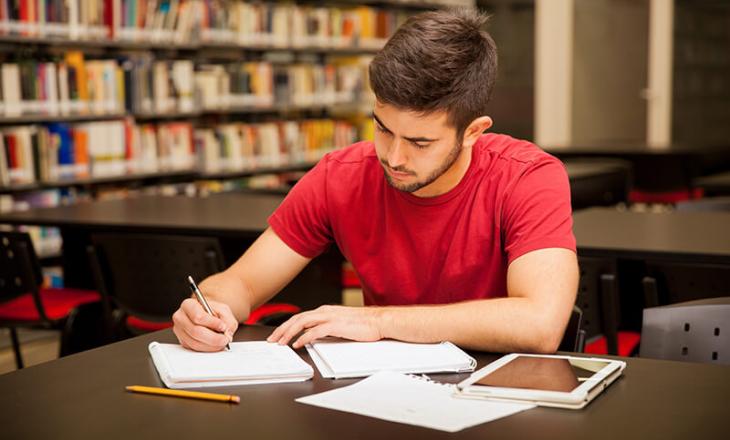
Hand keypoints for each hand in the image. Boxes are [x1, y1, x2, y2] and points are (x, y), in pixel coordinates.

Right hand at [172, 298, 238, 351]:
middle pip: (195, 332)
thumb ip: (227, 319)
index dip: (212, 323)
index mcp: (188, 305)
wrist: (208, 316)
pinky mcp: (183, 342)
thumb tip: (226, 332)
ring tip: (222, 342)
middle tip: (225, 338)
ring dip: (211, 345)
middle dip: (213, 338)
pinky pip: (195, 349)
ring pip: (195, 343)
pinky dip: (207, 349)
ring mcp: (180, 331)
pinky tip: (215, 345)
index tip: (223, 326)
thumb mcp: (223, 310)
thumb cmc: (213, 312)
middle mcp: (180, 318)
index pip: (198, 316)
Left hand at [266, 305, 383, 348]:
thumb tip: (314, 337)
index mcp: (325, 311)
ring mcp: (330, 317)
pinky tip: (298, 344)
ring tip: (280, 342)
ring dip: (288, 333)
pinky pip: (314, 331)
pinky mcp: (336, 325)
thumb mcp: (341, 324)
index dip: (287, 326)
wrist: (380, 321)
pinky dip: (304, 337)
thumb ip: (327, 328)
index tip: (278, 335)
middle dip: (282, 329)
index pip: (300, 317)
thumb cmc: (364, 324)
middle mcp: (325, 311)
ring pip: (302, 323)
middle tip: (272, 339)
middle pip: (297, 318)